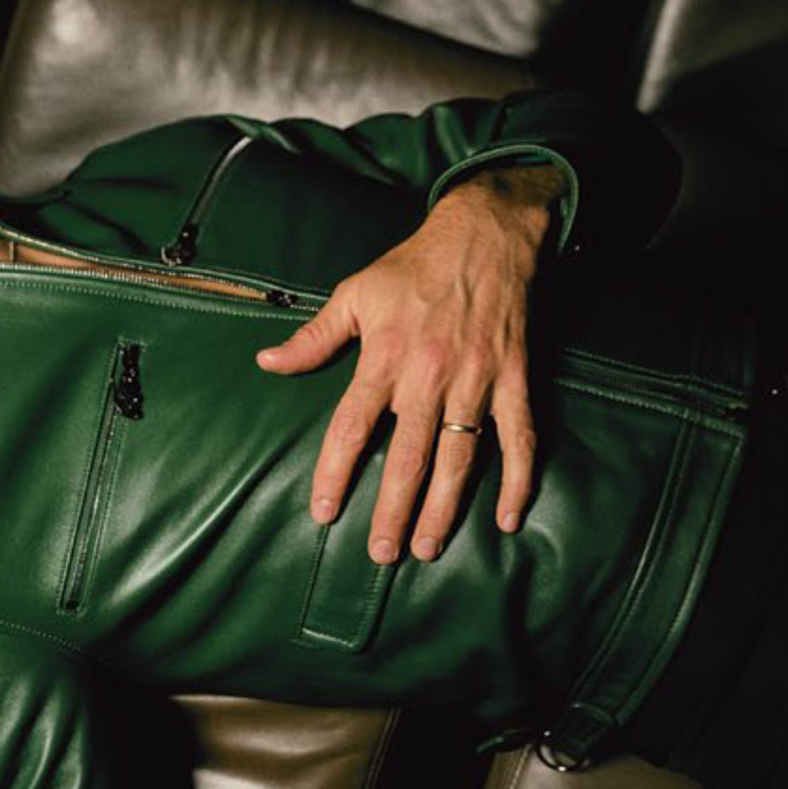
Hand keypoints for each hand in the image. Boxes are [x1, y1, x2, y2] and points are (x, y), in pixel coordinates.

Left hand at [254, 167, 559, 558]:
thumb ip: (314, 338)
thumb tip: (268, 363)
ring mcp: (476, 380)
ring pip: (460, 458)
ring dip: (445, 508)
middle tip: (381, 553)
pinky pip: (519, 438)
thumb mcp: (355, 293)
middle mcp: (430, 375)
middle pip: (408, 457)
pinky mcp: (514, 379)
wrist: (485, 235)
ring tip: (428, 548)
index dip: (335, 473)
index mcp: (385, 356)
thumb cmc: (413, 266)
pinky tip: (507, 519)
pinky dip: (518, 480)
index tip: (325, 511)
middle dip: (394, 510)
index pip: (352, 426)